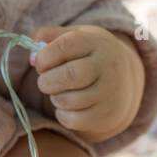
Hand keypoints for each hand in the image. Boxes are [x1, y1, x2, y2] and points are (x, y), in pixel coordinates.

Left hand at [28, 24, 144, 139]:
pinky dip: (63, 115)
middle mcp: (108, 66)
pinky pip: (73, 119)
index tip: (39, 63)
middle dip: (47, 81)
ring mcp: (109, 92)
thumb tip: (32, 56)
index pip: (67, 45)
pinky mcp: (106, 115)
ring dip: (55, 98)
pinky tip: (68, 107)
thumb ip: (48, 37)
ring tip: (60, 92)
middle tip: (45, 82)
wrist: (124, 82)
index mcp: (97, 43)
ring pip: (69, 100)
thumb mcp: (74, 38)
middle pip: (69, 76)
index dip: (45, 56)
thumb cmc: (88, 56)